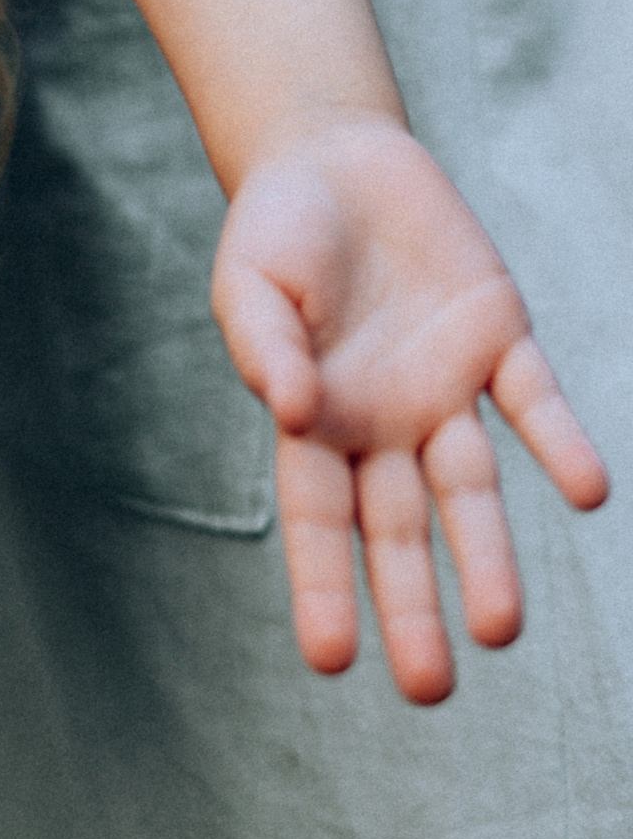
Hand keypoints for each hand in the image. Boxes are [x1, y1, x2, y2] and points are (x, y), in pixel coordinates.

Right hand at [212, 115, 607, 703]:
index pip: (321, 521)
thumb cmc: (277, 229)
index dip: (325, 586)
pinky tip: (588, 490)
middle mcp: (387, 424)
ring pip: (472, 489)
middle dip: (414, 607)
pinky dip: (562, 444)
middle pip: (402, 529)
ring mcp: (446, 387)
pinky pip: (534, 401)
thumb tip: (290, 411)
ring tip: (502, 628)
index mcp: (318, 421)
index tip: (332, 660)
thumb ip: (263, 344)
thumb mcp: (249, 281)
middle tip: (430, 688)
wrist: (336, 150)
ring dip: (489, 556)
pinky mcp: (498, 337)